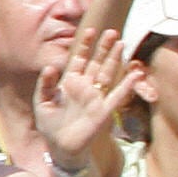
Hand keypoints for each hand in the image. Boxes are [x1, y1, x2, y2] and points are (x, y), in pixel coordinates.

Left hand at [32, 28, 142, 170]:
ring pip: (108, 74)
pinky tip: (135, 73)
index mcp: (70, 82)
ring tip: (121, 44)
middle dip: (104, 47)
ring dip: (115, 59)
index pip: (79, 59)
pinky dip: (127, 85)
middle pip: (97, 62)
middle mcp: (85, 86)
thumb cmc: (50, 124)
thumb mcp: (42, 102)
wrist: (61, 146)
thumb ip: (46, 84)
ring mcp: (97, 97)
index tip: (90, 30)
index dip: (85, 45)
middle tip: (111, 32)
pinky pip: (118, 95)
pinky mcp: (105, 110)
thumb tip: (51, 66)